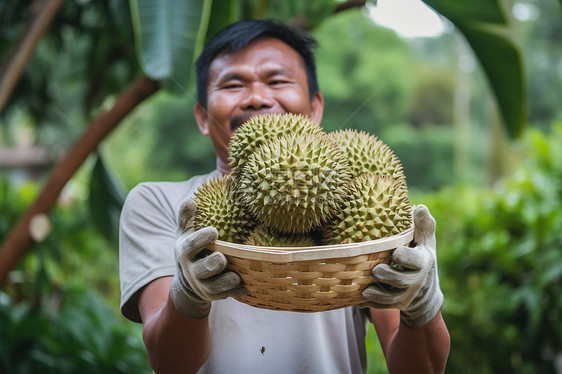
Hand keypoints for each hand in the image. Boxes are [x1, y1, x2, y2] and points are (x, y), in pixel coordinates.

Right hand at [169, 200, 245, 318]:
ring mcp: (203, 285)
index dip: (201, 239)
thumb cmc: (191, 248)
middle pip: (201, 269)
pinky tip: (246, 287)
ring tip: (237, 276)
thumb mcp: (185, 232)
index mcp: (185, 252)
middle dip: (212, 264)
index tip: (214, 231)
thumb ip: (186, 217)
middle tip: (223, 258)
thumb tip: (191, 200)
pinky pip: (225, 296)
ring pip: (214, 287)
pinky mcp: (213, 296)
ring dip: (226, 282)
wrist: (188, 280)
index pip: (190, 245)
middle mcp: (192, 270)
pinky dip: (235, 292)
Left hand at [362, 204, 443, 327]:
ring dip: (377, 293)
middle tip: (375, 269)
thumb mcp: (426, 240)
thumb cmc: (420, 255)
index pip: (415, 260)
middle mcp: (416, 281)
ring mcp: (407, 295)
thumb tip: (419, 207)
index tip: (395, 252)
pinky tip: (359, 298)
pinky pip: (383, 306)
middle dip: (387, 275)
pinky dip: (371, 303)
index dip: (404, 257)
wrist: (425, 288)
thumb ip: (423, 225)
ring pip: (390, 298)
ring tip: (365, 289)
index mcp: (423, 261)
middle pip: (400, 281)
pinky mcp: (398, 305)